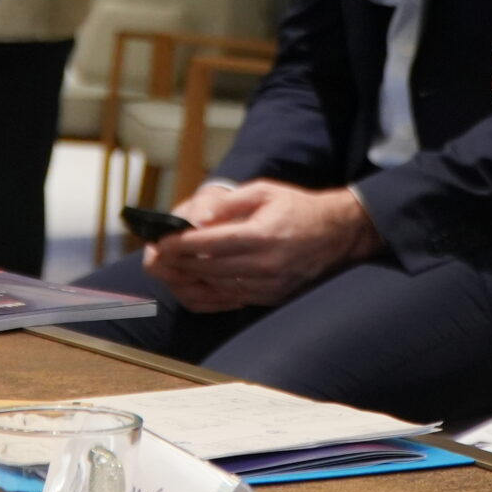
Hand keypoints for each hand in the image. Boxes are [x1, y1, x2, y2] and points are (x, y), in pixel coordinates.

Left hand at [143, 180, 380, 311]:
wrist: (337, 235)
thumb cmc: (297, 208)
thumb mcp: (264, 191)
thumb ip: (229, 203)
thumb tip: (197, 217)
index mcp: (263, 235)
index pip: (212, 244)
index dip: (182, 244)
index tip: (160, 241)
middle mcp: (266, 265)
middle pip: (209, 268)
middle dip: (177, 262)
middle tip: (154, 256)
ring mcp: (268, 286)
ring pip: (217, 287)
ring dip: (187, 279)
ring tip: (166, 269)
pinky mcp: (270, 298)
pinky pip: (230, 300)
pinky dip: (206, 293)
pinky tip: (189, 284)